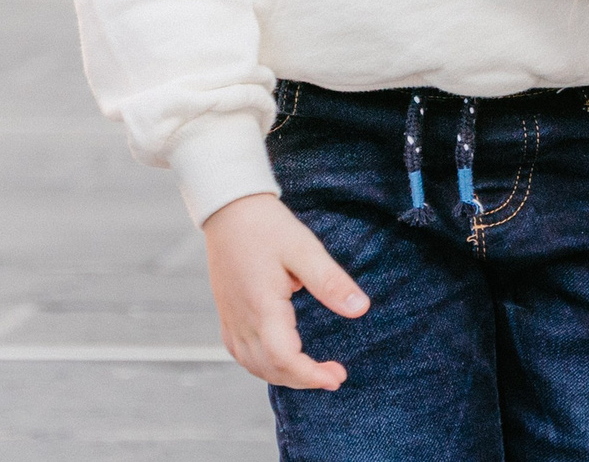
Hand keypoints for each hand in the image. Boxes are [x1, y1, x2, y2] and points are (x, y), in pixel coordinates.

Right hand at [202, 193, 368, 388]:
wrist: (229, 209)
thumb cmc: (266, 226)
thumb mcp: (304, 249)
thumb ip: (330, 282)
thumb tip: (360, 309)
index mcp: (262, 307)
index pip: (285, 359)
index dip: (312, 375)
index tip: (338, 376)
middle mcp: (242, 320)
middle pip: (270, 369)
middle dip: (303, 379)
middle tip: (335, 374)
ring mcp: (231, 318)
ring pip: (254, 365)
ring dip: (284, 375)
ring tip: (312, 371)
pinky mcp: (227, 313)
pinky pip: (242, 353)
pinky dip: (262, 365)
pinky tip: (279, 359)